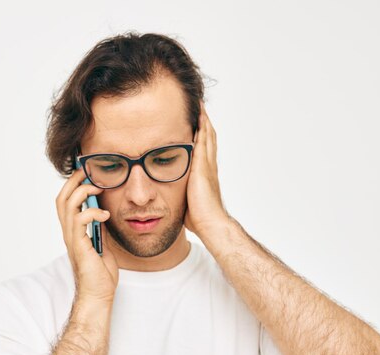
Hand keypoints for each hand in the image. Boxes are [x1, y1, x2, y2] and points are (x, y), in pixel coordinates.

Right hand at [55, 168, 118, 303]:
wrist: (98, 295)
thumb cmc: (100, 273)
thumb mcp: (102, 243)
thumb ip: (98, 227)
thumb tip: (102, 210)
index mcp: (73, 231)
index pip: (65, 201)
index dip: (73, 184)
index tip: (87, 172)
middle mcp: (68, 233)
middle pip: (62, 198)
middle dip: (74, 181)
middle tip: (90, 172)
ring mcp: (72, 239)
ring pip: (68, 205)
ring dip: (83, 192)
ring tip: (98, 188)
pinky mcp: (79, 246)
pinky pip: (79, 220)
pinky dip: (92, 212)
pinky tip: (104, 214)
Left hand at [184, 101, 230, 235]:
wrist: (211, 224)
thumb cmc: (199, 218)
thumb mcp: (186, 201)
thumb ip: (181, 195)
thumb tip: (168, 199)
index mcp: (205, 173)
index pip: (204, 148)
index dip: (202, 134)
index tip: (196, 122)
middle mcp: (208, 166)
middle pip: (208, 137)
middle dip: (204, 121)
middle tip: (199, 105)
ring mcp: (207, 165)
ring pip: (207, 135)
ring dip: (204, 119)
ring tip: (199, 104)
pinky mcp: (202, 166)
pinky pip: (203, 141)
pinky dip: (202, 127)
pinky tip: (199, 116)